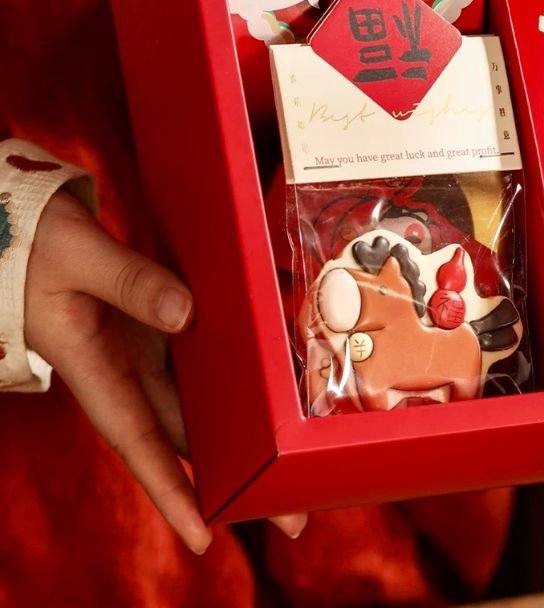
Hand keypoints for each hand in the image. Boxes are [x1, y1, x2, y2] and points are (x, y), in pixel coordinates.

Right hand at [24, 192, 306, 551]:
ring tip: (297, 466)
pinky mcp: (162, 326)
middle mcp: (126, 370)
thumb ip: (129, 282)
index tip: (205, 536)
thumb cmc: (38, 244)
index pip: (138, 442)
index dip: (170, 492)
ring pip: (202, 406)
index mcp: (95, 367)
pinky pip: (205, 362)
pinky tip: (275, 394)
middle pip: (186, 437)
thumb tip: (186, 315)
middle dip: (234, 481)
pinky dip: (238, 381)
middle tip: (292, 517)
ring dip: (245, 436)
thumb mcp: (77, 255)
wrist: (26, 228)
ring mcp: (146, 351)